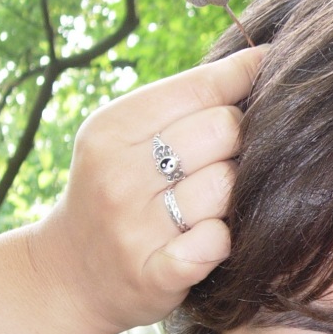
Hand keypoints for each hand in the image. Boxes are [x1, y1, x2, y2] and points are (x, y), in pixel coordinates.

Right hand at [31, 47, 265, 333]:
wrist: (69, 275)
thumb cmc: (118, 191)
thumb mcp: (128, 136)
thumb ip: (186, 100)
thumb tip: (261, 58)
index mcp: (112, 128)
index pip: (202, 88)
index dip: (242, 83)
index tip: (263, 75)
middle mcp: (118, 175)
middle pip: (224, 131)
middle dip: (239, 142)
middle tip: (227, 159)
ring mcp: (134, 228)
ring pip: (228, 187)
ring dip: (232, 196)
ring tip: (212, 203)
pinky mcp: (154, 274)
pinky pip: (219, 241)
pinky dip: (223, 240)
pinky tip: (207, 240)